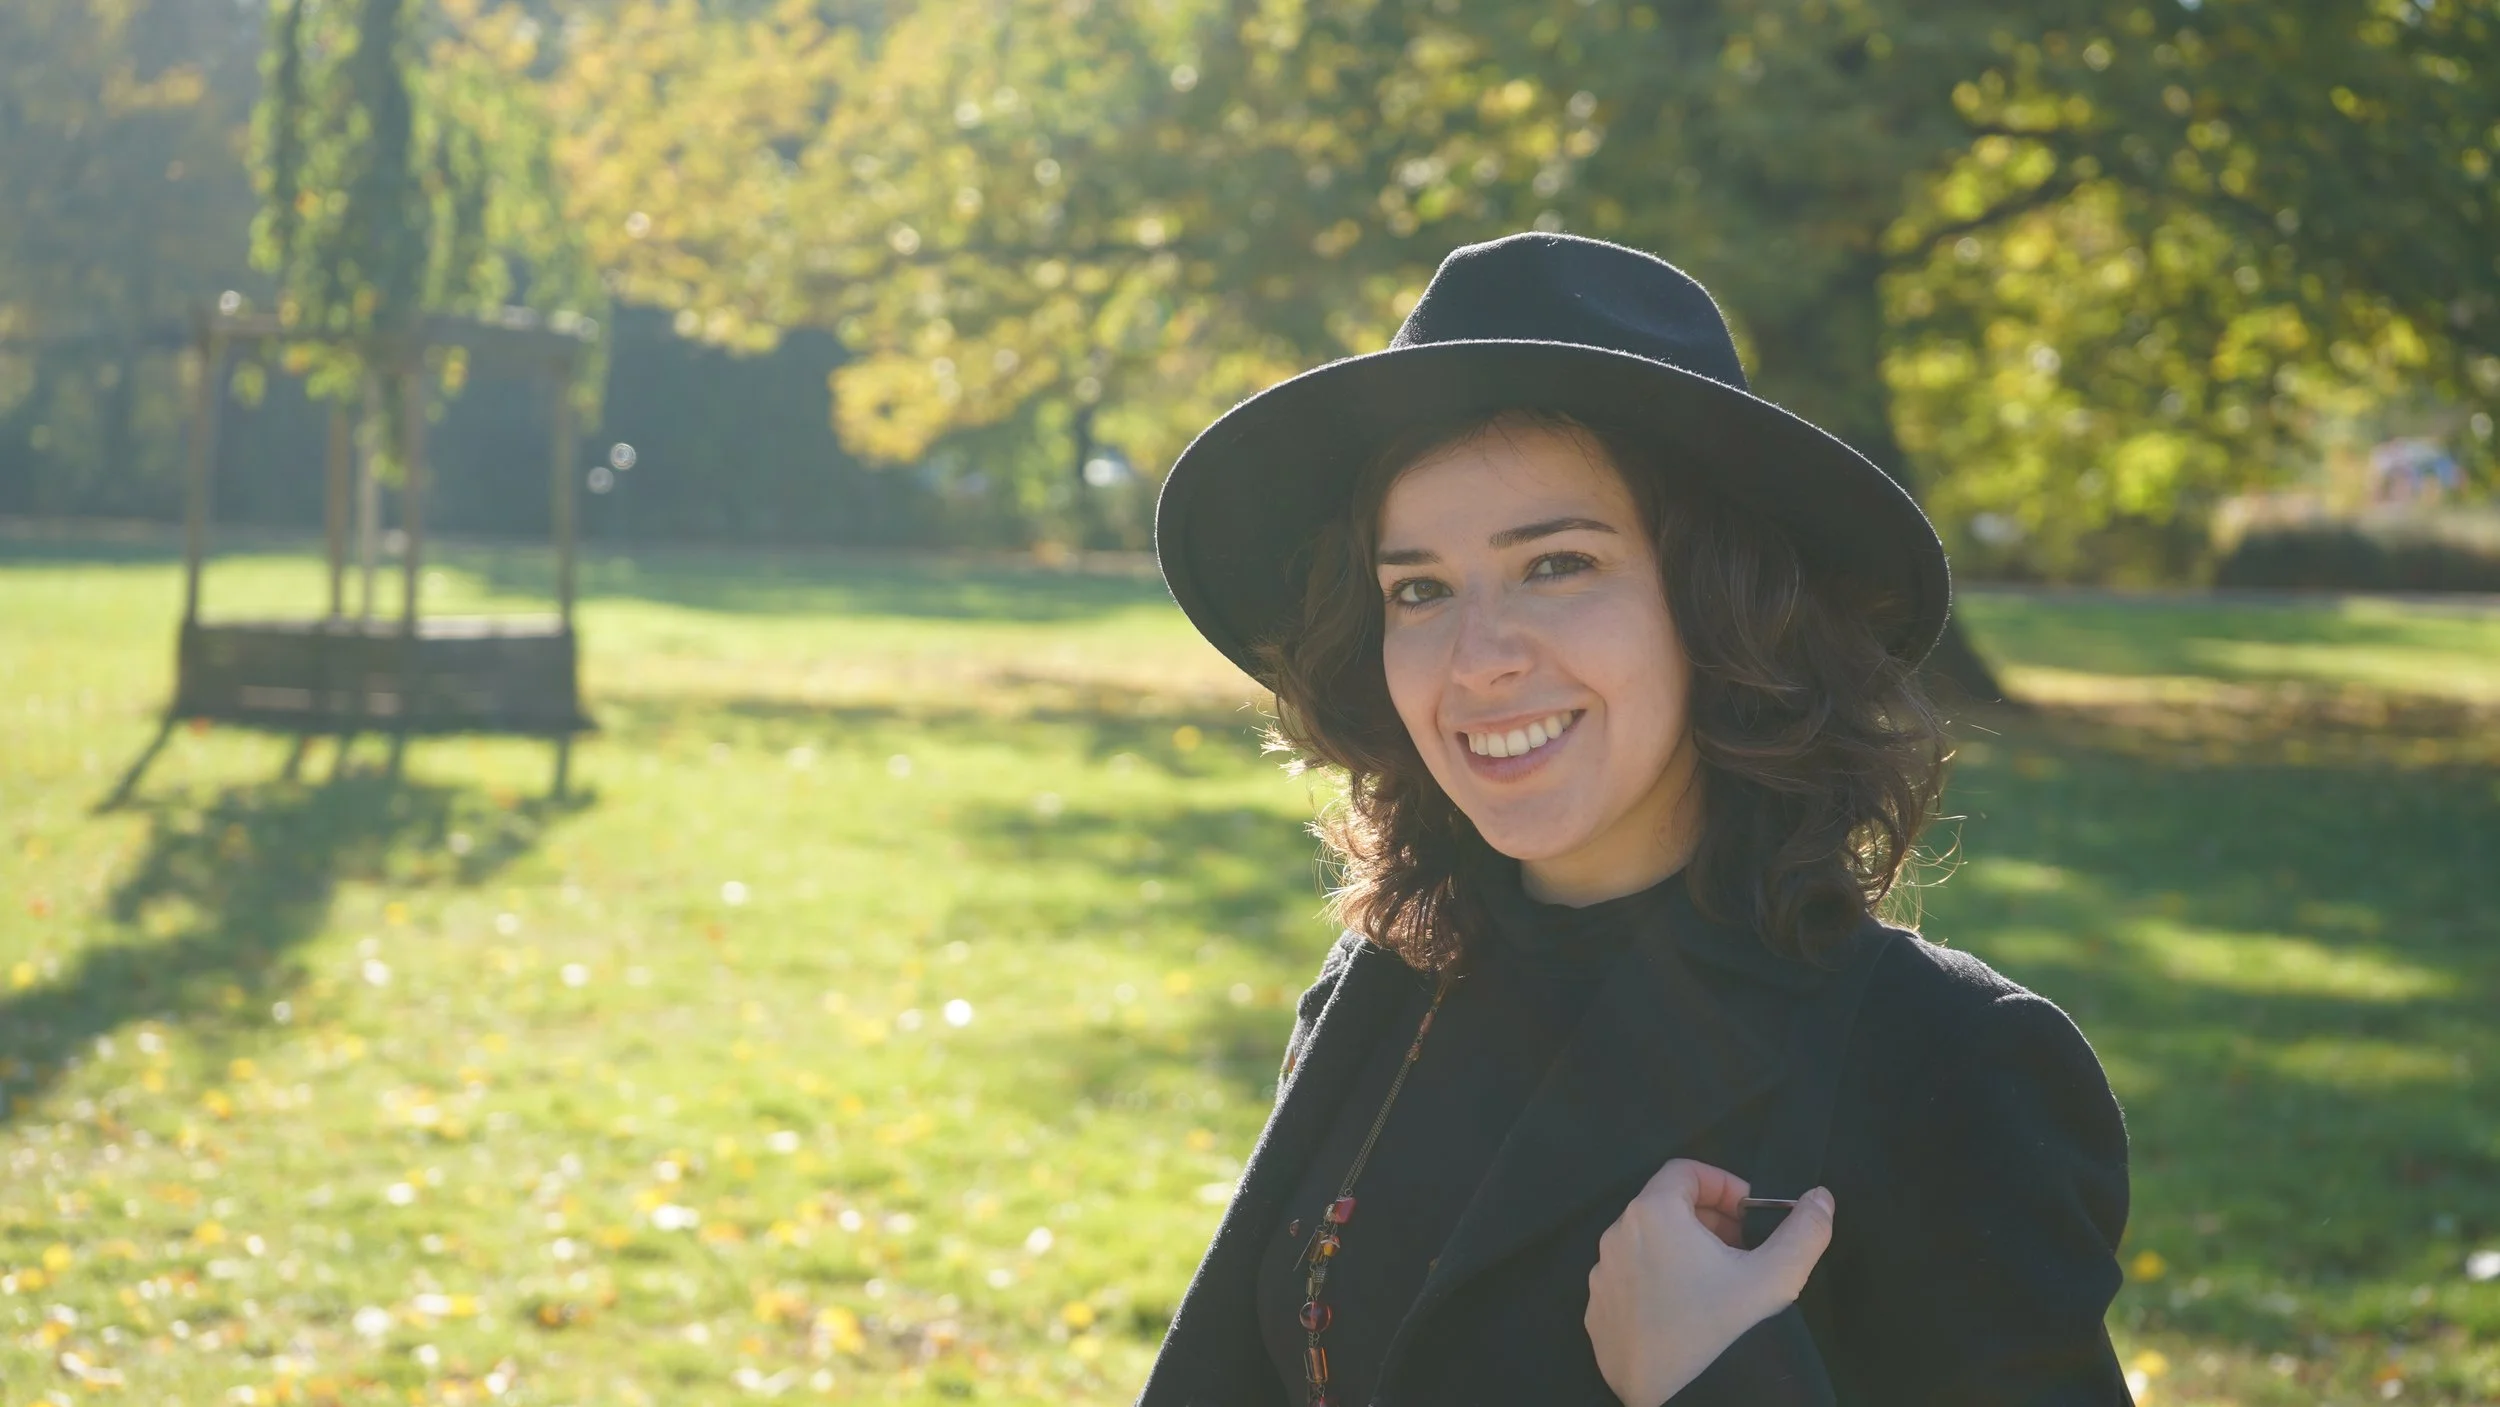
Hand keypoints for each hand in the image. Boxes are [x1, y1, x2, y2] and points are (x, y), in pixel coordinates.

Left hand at [1584, 1158, 1835, 1406]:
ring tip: (1717, 1285)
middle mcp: (1616, 1238)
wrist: (1680, 1402)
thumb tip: (1820, 1198)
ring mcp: (1601, 1279)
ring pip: (1644, 1247)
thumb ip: (1805, 1230)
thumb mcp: (1777, 1277)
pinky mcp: (1596, 1315)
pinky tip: (1686, 1316)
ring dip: (1681, 1252)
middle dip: (1706, 1219)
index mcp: (1653, 1214)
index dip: (1721, 1183)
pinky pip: (1629, 1284)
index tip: (1748, 1211)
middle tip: (1740, 1248)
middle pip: (1663, 1208)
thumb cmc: (1724, 1328)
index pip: (1684, 1172)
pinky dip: (1657, 1285)